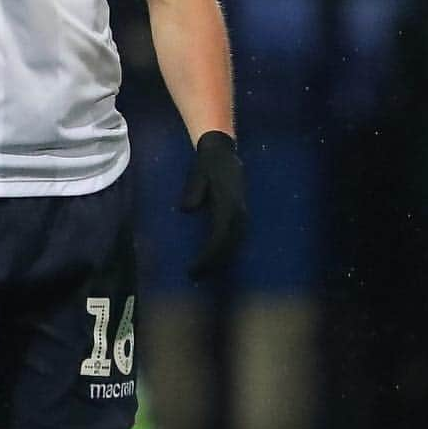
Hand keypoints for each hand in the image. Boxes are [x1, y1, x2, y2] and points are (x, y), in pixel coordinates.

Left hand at [180, 130, 246, 276]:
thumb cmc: (207, 164)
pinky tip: (214, 259)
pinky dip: (225, 251)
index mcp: (228, 205)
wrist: (221, 152)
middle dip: (213, 264)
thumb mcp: (197, 175)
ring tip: (203, 272)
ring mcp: (242, 214)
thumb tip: (186, 209)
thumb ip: (193, 191)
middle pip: (228, 247)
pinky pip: (235, 238)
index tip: (193, 269)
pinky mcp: (240, 214)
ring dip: (220, 260)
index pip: (219, 239)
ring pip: (234, 245)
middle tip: (195, 276)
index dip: (207, 257)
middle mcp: (238, 213)